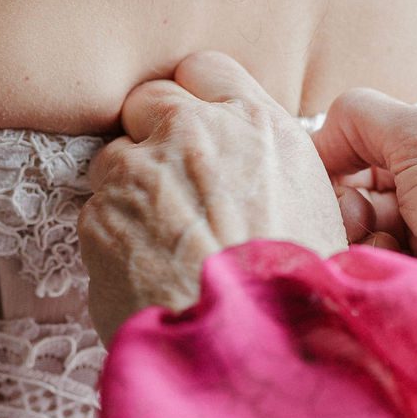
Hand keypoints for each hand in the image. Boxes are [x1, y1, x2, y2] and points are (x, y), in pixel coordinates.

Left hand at [81, 52, 346, 343]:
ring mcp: (139, 171)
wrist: (253, 348)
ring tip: (163, 246)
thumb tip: (258, 176)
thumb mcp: (319, 210)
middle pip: (148, 101)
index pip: (205, 70)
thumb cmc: (297, 291)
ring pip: (115, 160)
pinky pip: (96, 214)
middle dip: (152, 135)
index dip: (196, 101)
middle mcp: (193, 133)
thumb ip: (273, 168)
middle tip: (172, 188)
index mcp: (257, 125)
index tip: (196, 131)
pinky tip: (146, 276)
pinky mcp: (99, 216)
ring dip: (128, 191)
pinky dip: (112, 240)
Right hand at [314, 91, 416, 343]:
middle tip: (362, 225)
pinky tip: (384, 290)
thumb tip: (318, 138)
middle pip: (365, 198)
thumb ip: (364, 119)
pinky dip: (369, 287)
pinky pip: (379, 291)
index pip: (378, 144)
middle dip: (349, 209)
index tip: (330, 177)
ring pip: (364, 246)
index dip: (346, 159)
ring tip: (382, 262)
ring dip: (358, 249)